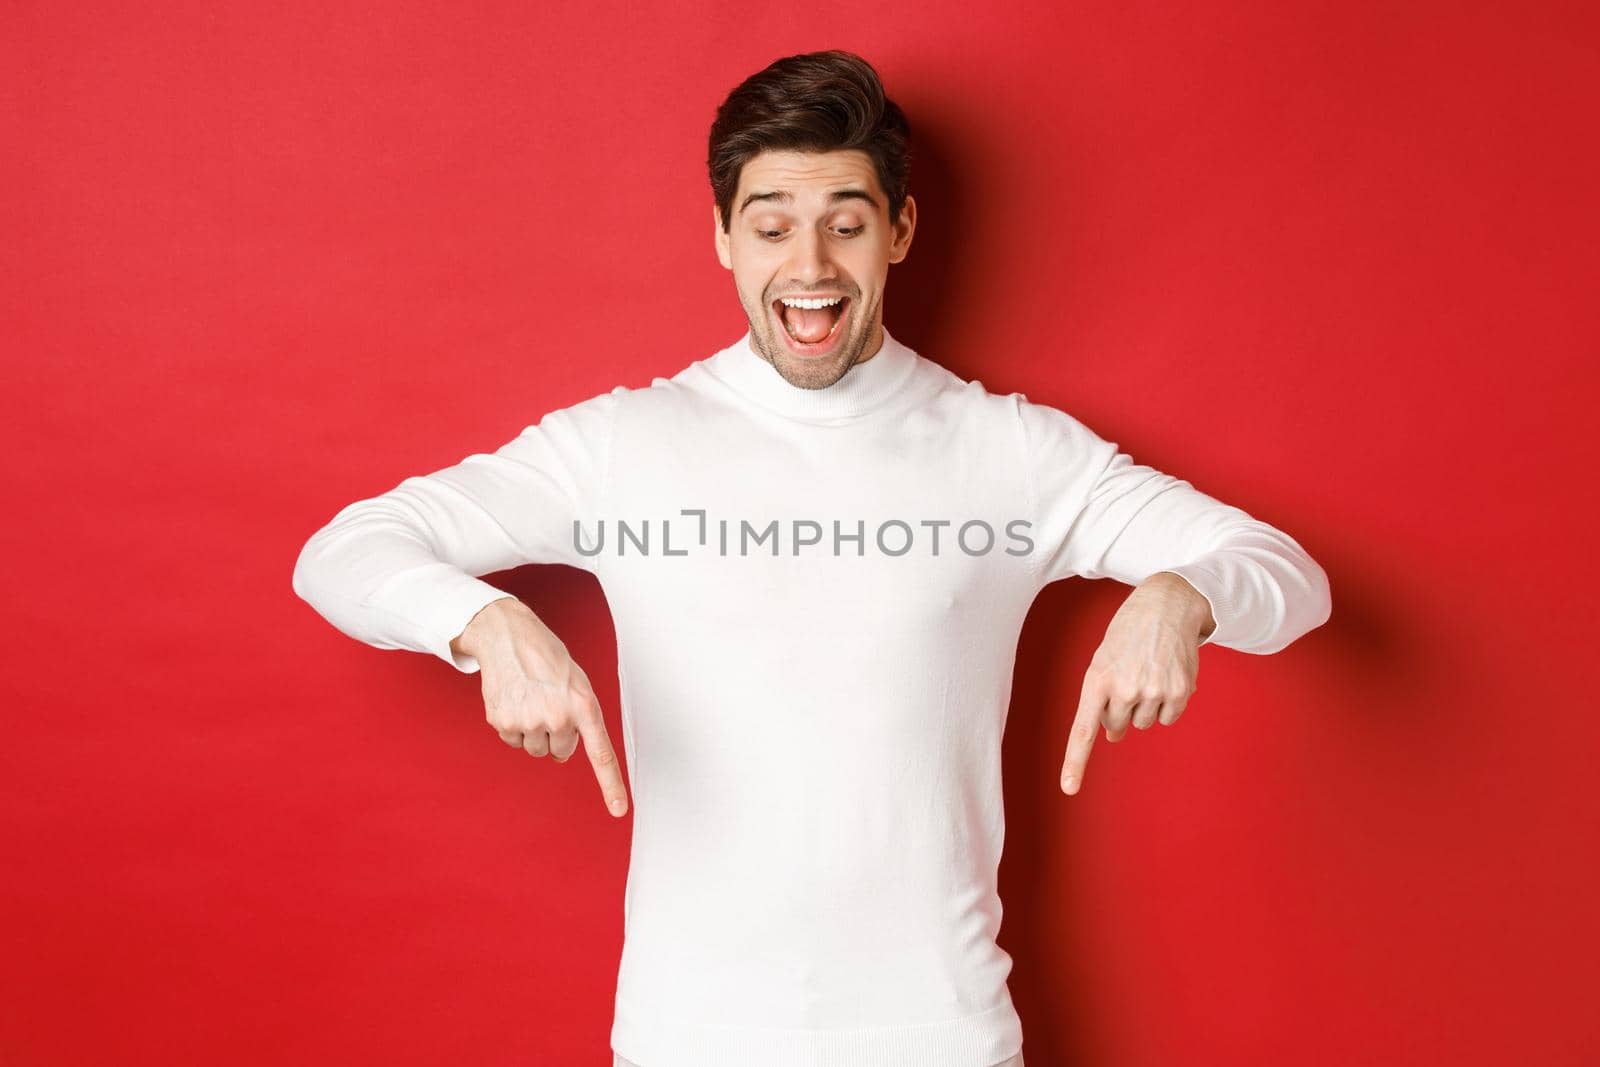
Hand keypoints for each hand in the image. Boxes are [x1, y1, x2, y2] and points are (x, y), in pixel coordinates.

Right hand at [453, 597, 629, 817]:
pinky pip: (512, 740)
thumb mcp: (576, 682)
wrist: (508, 635)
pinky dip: (512, 725)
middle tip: (549, 703)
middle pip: (560, 753)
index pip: (601, 753)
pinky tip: (513, 699)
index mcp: (584, 706)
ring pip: (535, 749)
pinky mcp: (503, 721)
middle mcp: (559, 717)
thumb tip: (562, 754)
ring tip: (530, 698)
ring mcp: (530, 721)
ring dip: (533, 730)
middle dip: (557, 735)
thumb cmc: (547, 658)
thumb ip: (579, 717)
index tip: (619, 810)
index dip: (611, 785)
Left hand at [1060, 573, 1212, 795]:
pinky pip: (1167, 718)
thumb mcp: (1104, 660)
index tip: (1068, 788)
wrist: (1167, 605)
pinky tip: (1166, 676)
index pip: (1083, 729)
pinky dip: (1166, 704)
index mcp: (1097, 678)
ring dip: (1144, 705)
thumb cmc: (1129, 634)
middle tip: (1127, 679)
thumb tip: (1113, 736)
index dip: (1075, 761)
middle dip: (1119, 710)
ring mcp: (1153, 691)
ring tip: (1147, 671)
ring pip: (1143, 723)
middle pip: (1116, 726)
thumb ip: (1101, 699)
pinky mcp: (1179, 692)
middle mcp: (1124, 688)